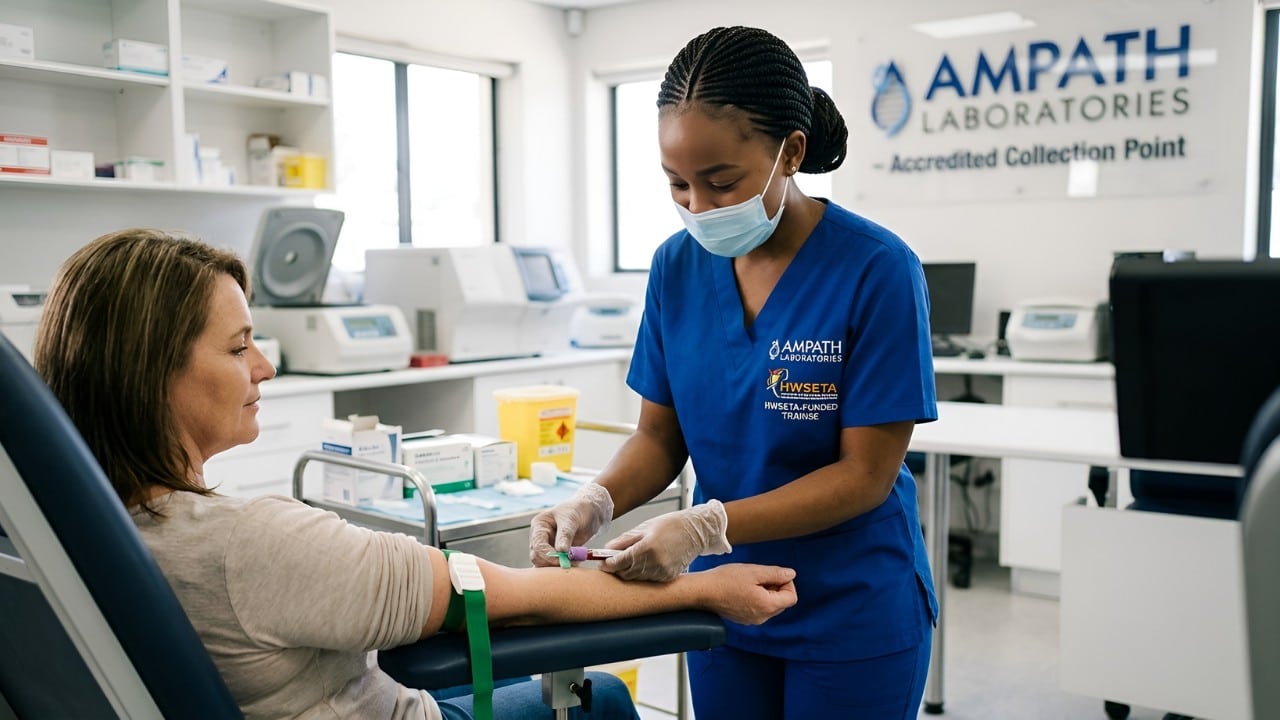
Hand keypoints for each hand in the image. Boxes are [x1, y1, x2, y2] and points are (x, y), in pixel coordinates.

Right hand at [528, 483, 613, 566]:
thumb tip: (561, 550)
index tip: (563, 560)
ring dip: (558, 567)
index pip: (538, 545)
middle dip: (552, 563)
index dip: (548, 555)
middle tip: (571, 563)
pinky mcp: (555, 554)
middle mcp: (539, 537)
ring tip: (575, 562)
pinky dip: (562, 568)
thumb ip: (565, 534)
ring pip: (544, 564)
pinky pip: (553, 566)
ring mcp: (546, 546)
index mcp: (539, 525)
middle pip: (537, 557)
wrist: (589, 512)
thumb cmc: (578, 510)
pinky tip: (574, 565)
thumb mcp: (571, 519)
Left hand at [601, 500, 731, 581]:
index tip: (601, 563)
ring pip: (637, 578)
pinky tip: (642, 565)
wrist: (696, 531)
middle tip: (610, 563)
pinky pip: (649, 579)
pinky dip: (642, 574)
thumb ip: (624, 540)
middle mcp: (655, 562)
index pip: (620, 562)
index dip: (608, 564)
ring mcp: (663, 571)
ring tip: (626, 562)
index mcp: (647, 547)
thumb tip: (606, 550)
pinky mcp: (668, 577)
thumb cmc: (670, 525)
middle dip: (616, 569)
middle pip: (627, 573)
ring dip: (629, 572)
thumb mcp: (644, 528)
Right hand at [696, 563, 797, 624]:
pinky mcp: (743, 619)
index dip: (787, 583)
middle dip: (776, 587)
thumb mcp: (754, 572)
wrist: (702, 592)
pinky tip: (743, 589)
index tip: (773, 574)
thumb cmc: (726, 580)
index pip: (791, 597)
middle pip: (782, 602)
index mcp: (767, 606)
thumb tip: (791, 574)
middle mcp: (762, 617)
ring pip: (770, 605)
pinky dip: (756, 598)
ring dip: (766, 592)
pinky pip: (758, 608)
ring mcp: (752, 620)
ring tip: (750, 582)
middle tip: (760, 576)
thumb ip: (776, 573)